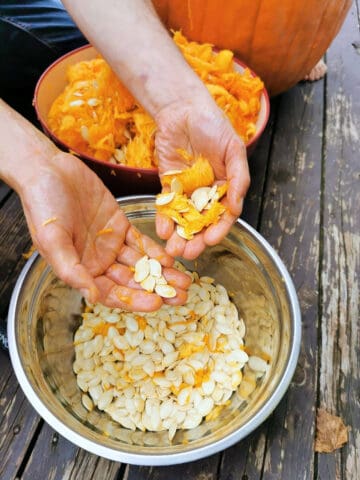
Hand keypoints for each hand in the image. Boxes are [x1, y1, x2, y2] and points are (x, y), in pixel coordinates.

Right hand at [20, 152, 190, 310]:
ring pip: (141, 264)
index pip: (112, 293)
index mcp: (82, 270)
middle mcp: (98, 261)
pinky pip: (141, 242)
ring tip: (186, 282)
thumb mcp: (52, 239)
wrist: (48, 170)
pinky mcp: (120, 224)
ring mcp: (111, 243)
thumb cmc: (42, 205)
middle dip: (156, 290)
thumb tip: (92, 296)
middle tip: (182, 297)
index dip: (134, 300)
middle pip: (132, 282)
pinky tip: (172, 259)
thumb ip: (72, 269)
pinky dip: (156, 251)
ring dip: (162, 274)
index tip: (157, 303)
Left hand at [155, 95, 249, 259]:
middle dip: (197, 239)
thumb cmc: (213, 125)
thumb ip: (238, 177)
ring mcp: (187, 192)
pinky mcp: (168, 186)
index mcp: (226, 187)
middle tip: (189, 252)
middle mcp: (207, 193)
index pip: (225, 215)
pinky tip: (162, 230)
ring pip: (184, 220)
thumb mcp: (233, 148)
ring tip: (174, 249)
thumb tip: (236, 205)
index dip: (219, 229)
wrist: (182, 109)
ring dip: (180, 235)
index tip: (211, 240)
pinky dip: (164, 219)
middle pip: (203, 223)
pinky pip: (166, 207)